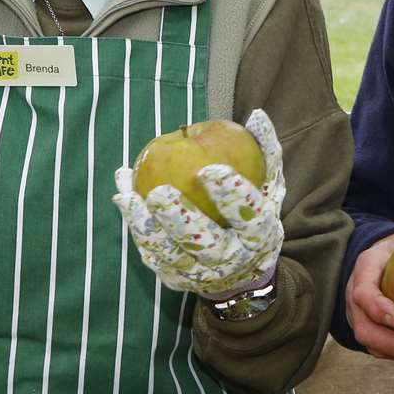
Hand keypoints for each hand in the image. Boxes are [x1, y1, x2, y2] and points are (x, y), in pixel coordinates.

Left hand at [113, 109, 284, 298]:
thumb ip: (266, 152)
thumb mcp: (269, 186)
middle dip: (180, 218)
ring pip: (171, 253)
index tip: (209, 169)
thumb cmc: (254, 215)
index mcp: (258, 237)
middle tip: (159, 191)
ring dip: (146, 226)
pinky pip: (152, 253)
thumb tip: (256, 116)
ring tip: (127, 198)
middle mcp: (231, 261)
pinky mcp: (175, 278)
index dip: (230, 195)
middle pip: (206, 243)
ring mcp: (201, 274)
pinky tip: (124, 197)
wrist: (242, 274)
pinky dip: (136, 226)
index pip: (247, 217)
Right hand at [344, 230, 393, 360]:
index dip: (377, 308)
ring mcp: (360, 315)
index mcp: (366, 268)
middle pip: (364, 328)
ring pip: (371, 343)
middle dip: (391, 344)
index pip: (363, 292)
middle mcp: (356, 296)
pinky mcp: (370, 328)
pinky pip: (381, 347)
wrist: (379, 256)